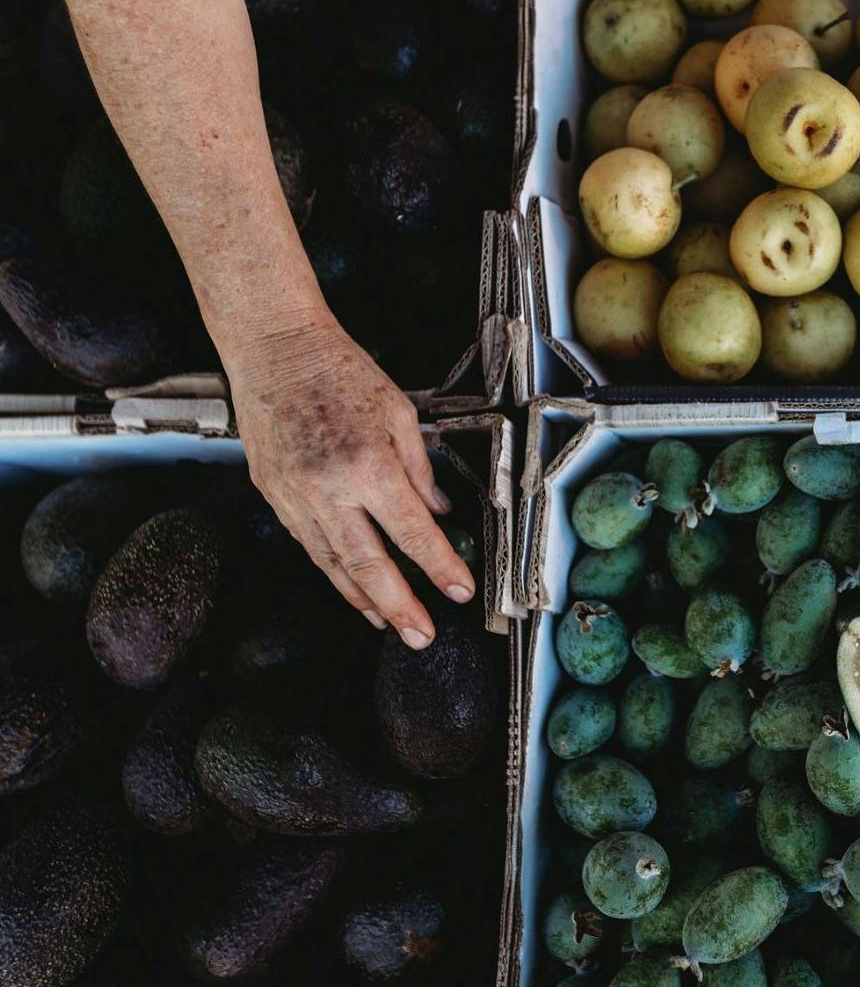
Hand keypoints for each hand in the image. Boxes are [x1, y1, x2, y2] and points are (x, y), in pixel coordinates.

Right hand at [227, 314, 475, 646]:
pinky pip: (309, 543)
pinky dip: (334, 571)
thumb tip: (438, 515)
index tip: (459, 592)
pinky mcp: (273, 494)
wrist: (275, 350)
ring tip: (389, 622)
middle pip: (367, 565)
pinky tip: (352, 586)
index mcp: (368, 465)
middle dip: (399, 606)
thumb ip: (421, 470)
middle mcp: (328, 488)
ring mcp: (295, 496)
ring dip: (363, 599)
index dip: (438, 567)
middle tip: (421, 636)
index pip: (412, 532)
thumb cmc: (341, 372)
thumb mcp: (399, 414)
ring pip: (332, 563)